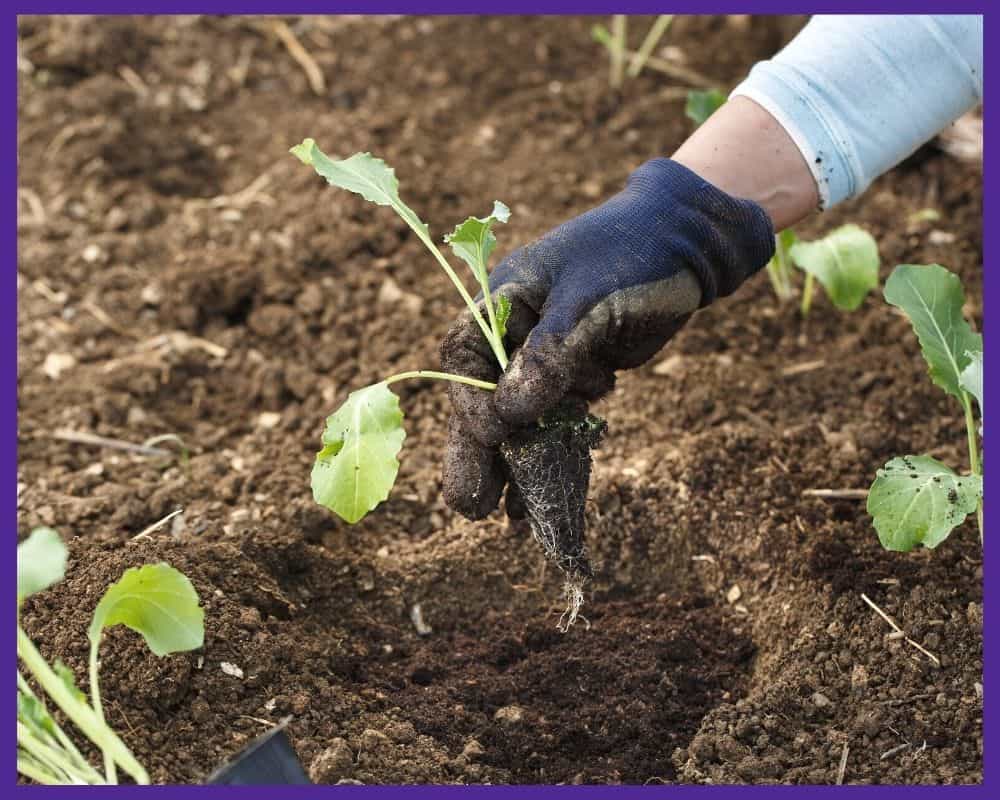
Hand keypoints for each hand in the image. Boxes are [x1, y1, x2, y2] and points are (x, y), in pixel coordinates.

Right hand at [439, 158, 774, 519]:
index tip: (493, 433)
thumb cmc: (631, 255)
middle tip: (470, 506)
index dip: (471, 402)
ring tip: (506, 518)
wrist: (688, 244)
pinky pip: (555, 423)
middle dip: (478, 451)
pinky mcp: (578, 376)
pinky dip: (551, 456)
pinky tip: (539, 499)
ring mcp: (546, 358)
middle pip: (484, 398)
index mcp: (502, 301)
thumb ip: (549, 354)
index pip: (466, 358)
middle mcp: (515, 333)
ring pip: (520, 418)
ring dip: (515, 464)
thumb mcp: (588, 299)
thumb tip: (510, 413)